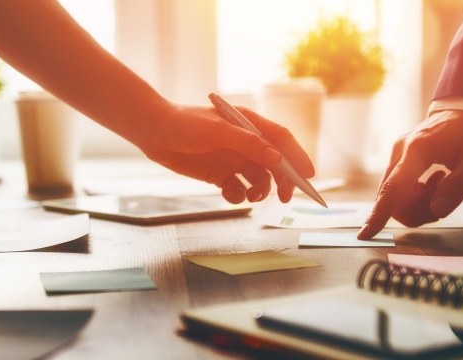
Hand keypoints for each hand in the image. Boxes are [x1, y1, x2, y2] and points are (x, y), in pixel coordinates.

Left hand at [140, 102, 314, 203]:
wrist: (154, 132)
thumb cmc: (185, 123)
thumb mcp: (217, 131)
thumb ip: (247, 144)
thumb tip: (276, 159)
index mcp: (250, 124)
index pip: (281, 140)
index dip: (298, 157)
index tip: (308, 176)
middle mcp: (245, 143)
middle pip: (275, 164)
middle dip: (283, 181)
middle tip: (285, 198)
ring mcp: (233, 159)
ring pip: (258, 179)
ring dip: (260, 191)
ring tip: (252, 197)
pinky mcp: (219, 174)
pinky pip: (238, 189)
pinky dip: (238, 195)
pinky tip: (229, 193)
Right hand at [357, 110, 462, 238]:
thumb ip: (457, 187)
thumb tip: (437, 211)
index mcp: (416, 150)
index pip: (393, 189)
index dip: (378, 214)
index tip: (364, 235)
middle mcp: (400, 152)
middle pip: (392, 198)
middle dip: (417, 210)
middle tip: (445, 198)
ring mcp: (398, 155)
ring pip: (396, 196)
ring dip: (419, 203)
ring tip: (443, 185)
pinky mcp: (400, 159)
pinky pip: (400, 188)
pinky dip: (417, 195)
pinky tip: (436, 181)